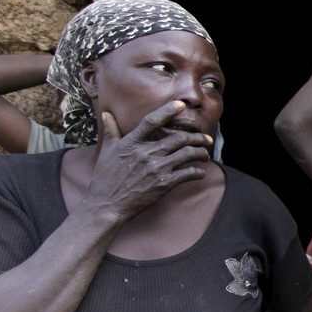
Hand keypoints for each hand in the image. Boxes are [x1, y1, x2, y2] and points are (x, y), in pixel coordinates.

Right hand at [79, 101, 211, 222]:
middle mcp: (146, 153)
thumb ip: (111, 131)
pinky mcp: (164, 184)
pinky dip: (198, 172)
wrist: (106, 205)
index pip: (152, 121)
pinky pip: (188, 174)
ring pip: (187, 154)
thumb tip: (106, 114)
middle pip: (178, 138)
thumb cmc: (105, 178)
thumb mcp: (107, 152)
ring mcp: (156, 169)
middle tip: (206, 139)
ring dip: (200, 153)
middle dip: (197, 137)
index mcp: (132, 143)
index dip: (168, 111)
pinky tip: (200, 172)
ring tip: (205, 154)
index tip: (181, 105)